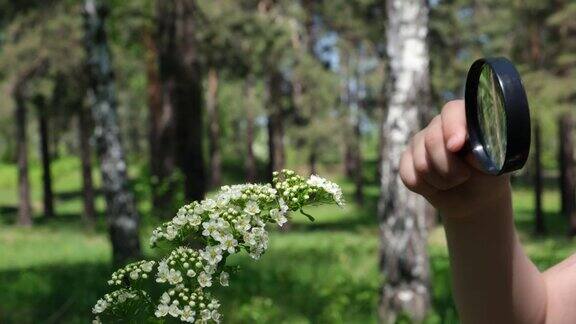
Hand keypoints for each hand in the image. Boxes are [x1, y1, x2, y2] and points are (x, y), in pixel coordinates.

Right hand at [399, 100, 510, 217]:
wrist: (475, 198)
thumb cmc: (488, 176)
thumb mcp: (495, 164)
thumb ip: (487, 153)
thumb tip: (472, 153)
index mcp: (464, 118)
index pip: (452, 111)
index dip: (452, 127)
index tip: (456, 146)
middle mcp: (439, 125)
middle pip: (432, 139)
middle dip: (448, 166)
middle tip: (464, 176)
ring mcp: (420, 141)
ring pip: (421, 162)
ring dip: (440, 180)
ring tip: (453, 182)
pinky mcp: (407, 160)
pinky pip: (409, 175)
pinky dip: (425, 187)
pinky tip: (436, 186)